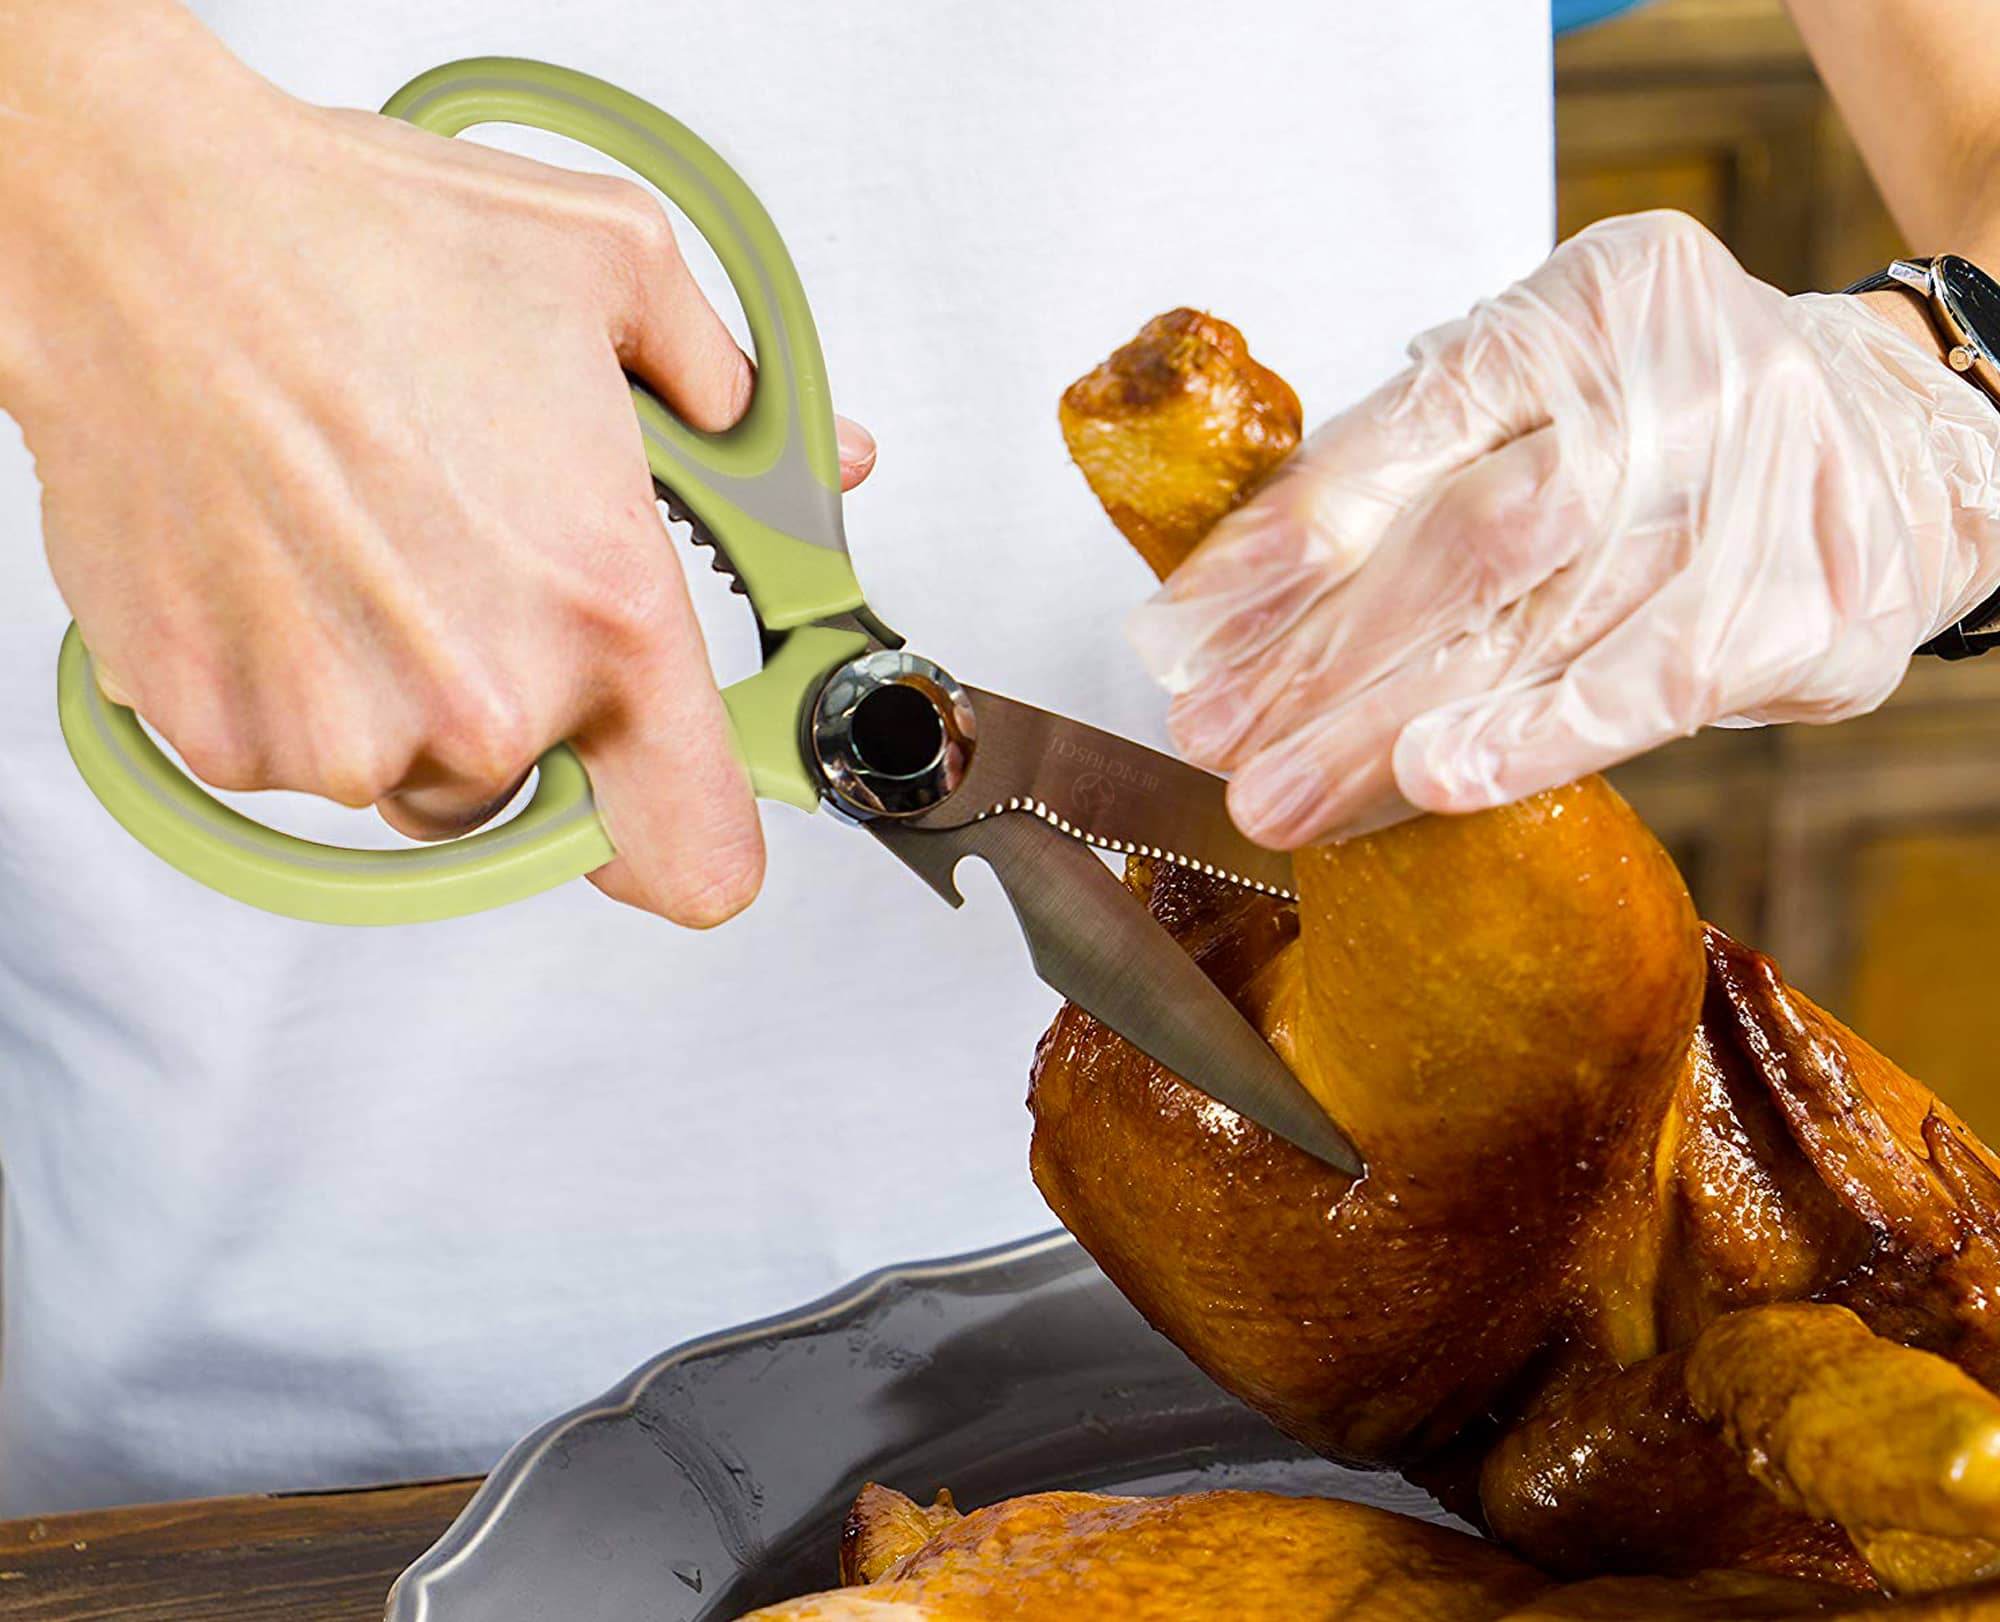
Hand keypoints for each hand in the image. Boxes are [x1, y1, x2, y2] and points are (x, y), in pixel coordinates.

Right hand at [1, 6, 873, 925]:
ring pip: (406, 779)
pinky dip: (282, 683)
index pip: (697, 854)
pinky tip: (277, 561)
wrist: (142, 231)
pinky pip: (284, 755)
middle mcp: (484, 696)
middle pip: (534, 796)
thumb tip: (824, 450)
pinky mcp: (218, 732)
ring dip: (395, 698)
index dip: (693, 843)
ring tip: (360, 548)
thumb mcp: (614, 272)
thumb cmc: (359, 246)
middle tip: (460, 576)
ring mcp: (341, 729)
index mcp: (607, 611)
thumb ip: (734, 391)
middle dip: (514, 709)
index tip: (667, 808)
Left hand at [1126, 211, 1999, 847]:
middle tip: (1218, 740)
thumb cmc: (1672, 425)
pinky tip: (1437, 782)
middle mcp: (1687, 380)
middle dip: (1324, 655)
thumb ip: (1411, 471)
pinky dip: (1538, 737)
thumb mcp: (1547, 396)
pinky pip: (1654, 684)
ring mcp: (1765, 492)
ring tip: (1289, 795)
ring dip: (1394, 726)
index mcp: (1594, 303)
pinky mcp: (1816, 606)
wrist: (1900, 441)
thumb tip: (1231, 609)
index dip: (1287, 539)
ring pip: (1546, 623)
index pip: (1411, 428)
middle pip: (1471, 537)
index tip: (1184, 633)